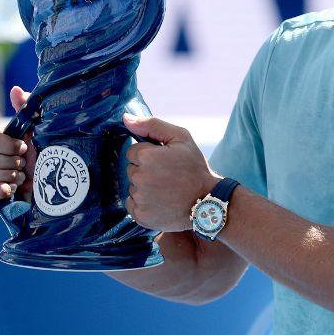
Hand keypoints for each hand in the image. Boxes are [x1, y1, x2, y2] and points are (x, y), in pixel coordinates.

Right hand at [0, 86, 37, 212]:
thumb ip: (25, 109)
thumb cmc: (39, 153)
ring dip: (8, 176)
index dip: (4, 143)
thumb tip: (15, 89)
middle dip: (10, 162)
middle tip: (24, 163)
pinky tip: (12, 189)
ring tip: (21, 176)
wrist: (47, 182)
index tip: (23, 146)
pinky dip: (0, 191)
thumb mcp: (36, 130)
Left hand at [124, 115, 218, 232]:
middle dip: (145, 170)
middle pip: (131, 169)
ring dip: (144, 187)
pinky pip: (132, 204)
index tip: (165, 161)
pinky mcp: (140, 216)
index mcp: (147, 156)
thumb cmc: (195, 167)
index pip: (133, 151)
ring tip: (166, 190)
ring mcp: (139, 199)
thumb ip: (151, 125)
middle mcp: (139, 178)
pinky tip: (160, 201)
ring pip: (132, 187)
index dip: (149, 155)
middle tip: (167, 176)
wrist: (208, 201)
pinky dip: (143, 203)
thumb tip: (125, 118)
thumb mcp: (181, 137)